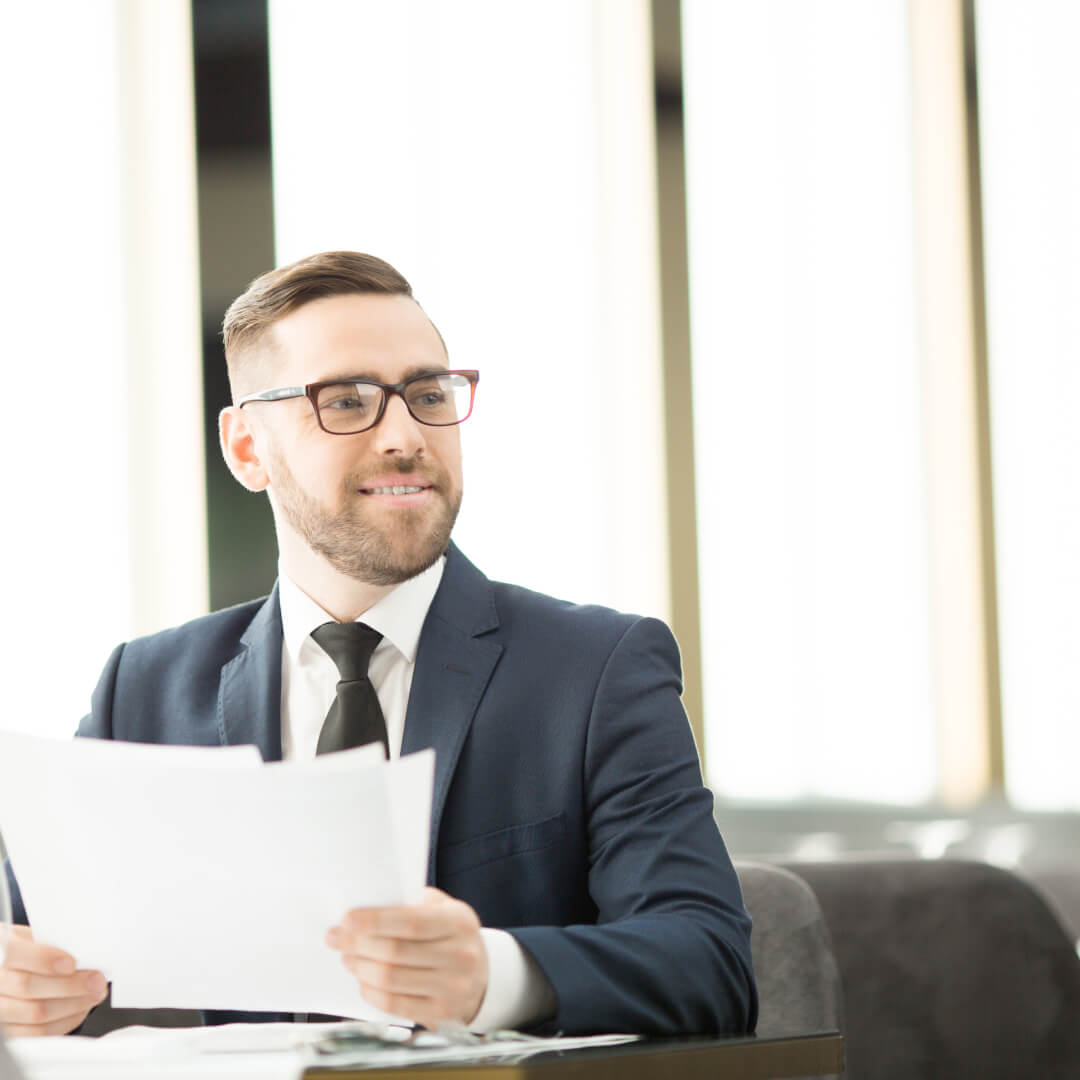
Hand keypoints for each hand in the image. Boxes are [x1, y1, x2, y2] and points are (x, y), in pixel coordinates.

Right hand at [0, 926, 107, 1036]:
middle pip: (28, 988)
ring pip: (34, 1014)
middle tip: (97, 980)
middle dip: (69, 985)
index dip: (44, 959)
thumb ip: (52, 943)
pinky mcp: (8, 1032)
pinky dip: (65, 1022)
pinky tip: (81, 1009)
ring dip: (73, 1005)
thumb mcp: (32, 937)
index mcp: (0, 950)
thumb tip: (86, 952)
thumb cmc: (24, 951)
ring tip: (95, 994)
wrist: (7, 968)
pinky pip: (36, 1033)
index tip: (71, 963)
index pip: (15, 954)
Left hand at [326, 887, 487, 1028]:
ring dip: (360, 968)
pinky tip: (362, 981)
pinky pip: (395, 1005)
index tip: (347, 918)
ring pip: (391, 979)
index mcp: (458, 922)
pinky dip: (371, 992)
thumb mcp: (445, 910)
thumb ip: (414, 903)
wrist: (485, 977)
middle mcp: (459, 955)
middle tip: (336, 938)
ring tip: (347, 957)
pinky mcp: (441, 1013)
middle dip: (357, 944)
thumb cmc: (453, 936)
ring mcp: (452, 987)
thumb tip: (368, 903)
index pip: (411, 922)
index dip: (374, 920)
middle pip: (395, 952)